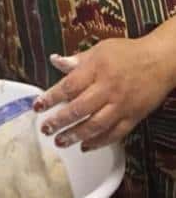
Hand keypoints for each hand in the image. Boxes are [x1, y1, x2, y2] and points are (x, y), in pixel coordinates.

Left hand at [34, 37, 174, 150]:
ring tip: (60, 141)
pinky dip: (99, 142)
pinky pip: (114, 134)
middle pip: (79, 109)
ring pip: (95, 125)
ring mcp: (121, 105)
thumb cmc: (127, 53)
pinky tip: (85, 146)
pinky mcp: (133, 117)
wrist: (160, 61)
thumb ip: (76, 60)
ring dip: (76, 135)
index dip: (51, 97)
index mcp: (96, 70)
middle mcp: (108, 89)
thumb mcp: (99, 50)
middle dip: (60, 121)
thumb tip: (54, 60)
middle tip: (45, 129)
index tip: (37, 106)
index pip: (69, 86)